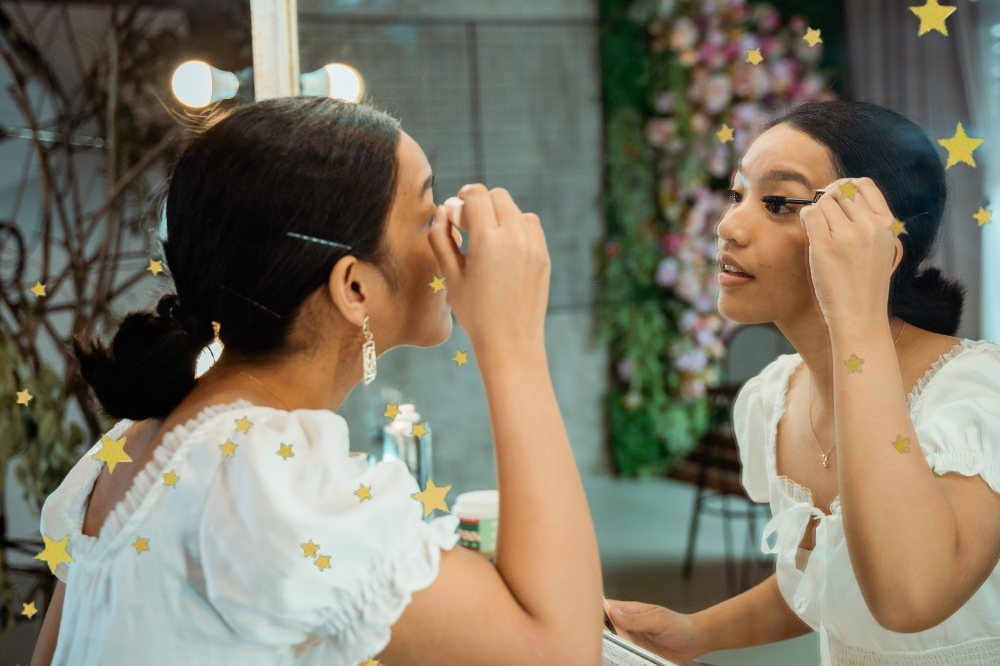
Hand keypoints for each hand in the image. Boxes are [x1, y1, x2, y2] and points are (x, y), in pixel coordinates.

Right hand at [428, 184, 549, 353]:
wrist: (510, 341)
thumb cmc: (475, 312)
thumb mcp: (451, 276)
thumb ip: (441, 239)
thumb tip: (442, 212)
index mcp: (489, 239)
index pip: (477, 194)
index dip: (461, 200)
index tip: (454, 217)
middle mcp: (515, 236)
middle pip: (498, 196)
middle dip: (480, 204)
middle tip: (467, 226)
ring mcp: (534, 245)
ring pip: (516, 210)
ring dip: (500, 215)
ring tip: (487, 240)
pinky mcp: (543, 256)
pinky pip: (531, 227)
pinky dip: (517, 227)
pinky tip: (504, 249)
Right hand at [605, 599, 703, 663]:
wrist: (695, 641)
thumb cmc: (680, 625)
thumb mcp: (658, 620)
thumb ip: (636, 619)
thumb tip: (613, 614)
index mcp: (632, 610)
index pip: (609, 607)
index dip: (598, 611)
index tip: (591, 620)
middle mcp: (630, 624)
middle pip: (607, 627)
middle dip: (602, 632)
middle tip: (601, 639)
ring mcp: (633, 639)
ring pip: (614, 641)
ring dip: (611, 645)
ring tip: (612, 649)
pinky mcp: (638, 652)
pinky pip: (624, 653)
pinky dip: (621, 655)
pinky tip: (620, 656)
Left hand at [799, 177, 901, 325]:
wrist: (861, 315)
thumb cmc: (865, 284)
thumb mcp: (879, 248)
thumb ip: (867, 223)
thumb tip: (838, 196)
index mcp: (886, 224)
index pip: (864, 185)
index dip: (844, 186)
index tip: (834, 197)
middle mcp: (870, 226)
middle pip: (840, 191)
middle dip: (826, 199)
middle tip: (820, 216)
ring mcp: (848, 235)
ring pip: (823, 202)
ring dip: (815, 212)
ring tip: (817, 232)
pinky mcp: (826, 246)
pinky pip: (810, 215)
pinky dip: (805, 218)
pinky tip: (807, 231)